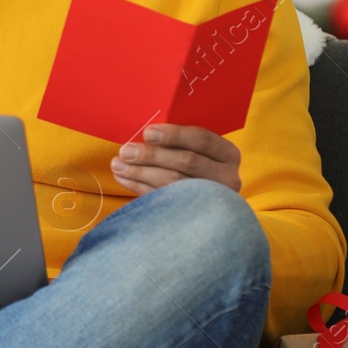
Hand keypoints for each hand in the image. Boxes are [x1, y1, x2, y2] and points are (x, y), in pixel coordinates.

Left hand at [109, 123, 241, 195]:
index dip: (174, 135)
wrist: (209, 205)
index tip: (148, 132)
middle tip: (125, 151)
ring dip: (141, 172)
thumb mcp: (200, 151)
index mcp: (229, 154)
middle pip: (187, 161)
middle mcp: (227, 177)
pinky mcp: (195, 214)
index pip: (202, 140)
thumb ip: (181, 142)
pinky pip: (164, 199)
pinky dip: (140, 187)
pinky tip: (125, 178)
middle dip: (152, 155)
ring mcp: (212, 198)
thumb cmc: (198, 166)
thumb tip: (145, 133)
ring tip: (118, 165)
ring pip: (173, 182)